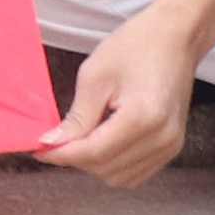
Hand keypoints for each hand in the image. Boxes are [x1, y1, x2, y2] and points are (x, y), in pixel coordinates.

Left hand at [39, 0, 214, 187]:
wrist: (176, 37)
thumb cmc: (135, 46)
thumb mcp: (96, 75)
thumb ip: (77, 117)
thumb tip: (52, 144)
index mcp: (142, 118)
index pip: (94, 153)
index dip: (62, 155)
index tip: (38, 149)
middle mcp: (161, 140)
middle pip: (106, 169)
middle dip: (77, 158)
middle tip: (56, 139)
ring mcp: (170, 147)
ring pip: (119, 178)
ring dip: (95, 164)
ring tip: (81, 136)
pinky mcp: (172, 148)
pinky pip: (135, 173)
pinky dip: (113, 164)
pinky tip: (102, 140)